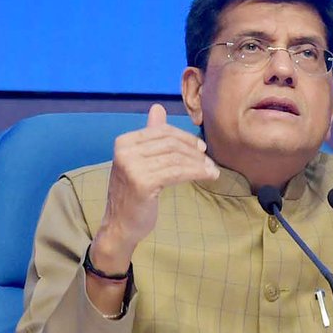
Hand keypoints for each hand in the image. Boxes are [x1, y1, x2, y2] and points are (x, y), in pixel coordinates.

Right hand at [90, 103, 218, 272]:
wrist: (120, 225)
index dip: (185, 138)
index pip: (162, 132)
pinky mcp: (143, 182)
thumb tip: (157, 107)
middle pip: (170, 143)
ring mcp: (132, 166)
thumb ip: (150, 135)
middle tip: (209, 161)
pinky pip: (178, 172)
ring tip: (212, 171)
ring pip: (176, 158)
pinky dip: (197, 172)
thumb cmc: (133, 194)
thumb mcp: (139, 161)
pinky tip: (208, 175)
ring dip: (199, 164)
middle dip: (194, 151)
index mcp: (124, 142)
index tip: (201, 148)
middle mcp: (125, 151)